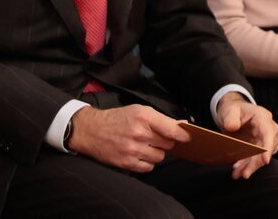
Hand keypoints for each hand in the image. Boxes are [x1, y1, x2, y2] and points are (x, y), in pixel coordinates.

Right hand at [67, 104, 190, 172]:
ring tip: (142, 145)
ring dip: (155, 152)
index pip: (172, 129)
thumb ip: (158, 119)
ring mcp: (133, 149)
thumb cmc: (116, 119)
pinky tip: (137, 154)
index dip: (182, 135)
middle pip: (167, 144)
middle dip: (163, 141)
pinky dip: (146, 162)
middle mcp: (139, 133)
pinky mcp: (128, 163)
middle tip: (152, 137)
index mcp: (143, 117)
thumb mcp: (136, 110)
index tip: (186, 137)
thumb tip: (181, 127)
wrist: (91, 130)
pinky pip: (149, 167)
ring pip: (159, 157)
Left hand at [216, 92, 277, 179]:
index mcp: (263, 118)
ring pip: (262, 156)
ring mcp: (266, 139)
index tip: (265, 160)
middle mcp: (268, 129)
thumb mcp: (229, 110)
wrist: (233, 114)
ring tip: (238, 174)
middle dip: (255, 162)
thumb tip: (232, 127)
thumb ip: (231, 117)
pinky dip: (249, 166)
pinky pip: (257, 158)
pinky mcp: (261, 147)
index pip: (268, 133)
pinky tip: (240, 171)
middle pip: (266, 149)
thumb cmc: (233, 110)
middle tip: (243, 172)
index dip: (268, 147)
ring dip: (251, 166)